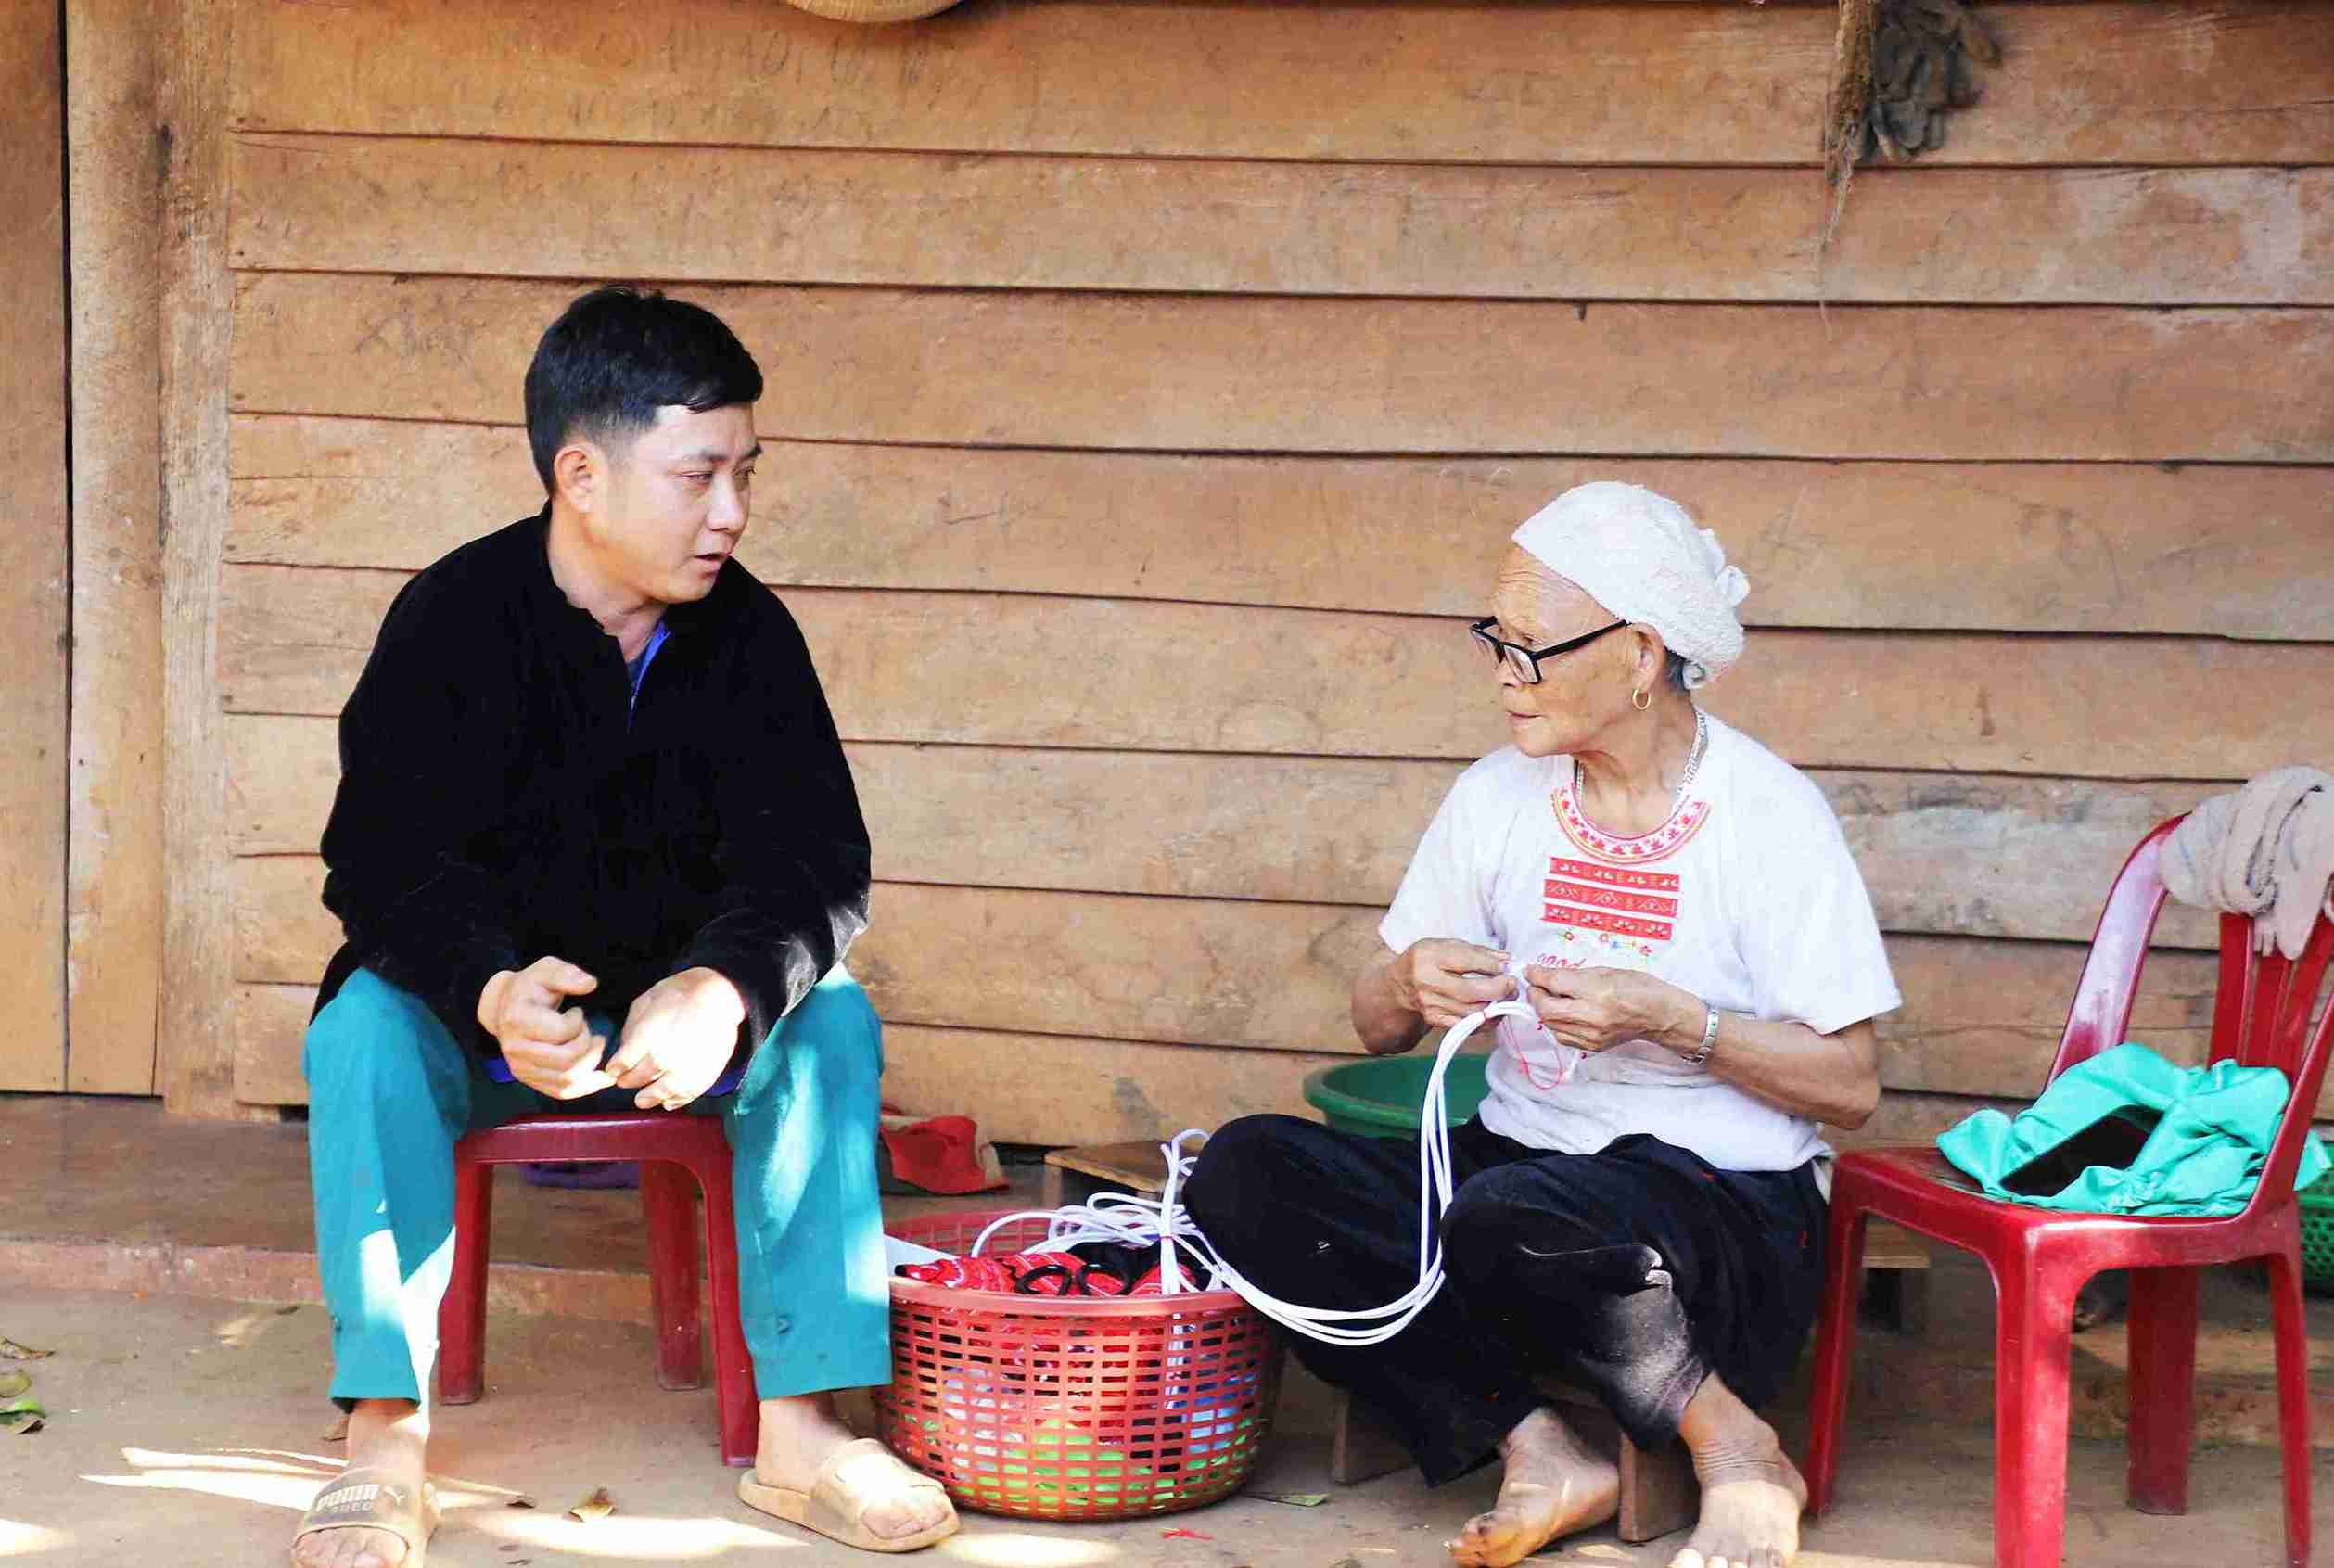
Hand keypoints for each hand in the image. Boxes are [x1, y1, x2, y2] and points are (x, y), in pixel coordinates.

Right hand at [477, 957, 610, 1098]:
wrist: (506, 1007)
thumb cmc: (531, 987)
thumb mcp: (546, 969)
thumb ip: (567, 974)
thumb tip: (589, 984)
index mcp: (517, 1020)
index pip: (561, 1032)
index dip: (578, 1023)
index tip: (577, 1013)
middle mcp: (515, 1048)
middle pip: (567, 1061)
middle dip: (588, 1046)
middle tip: (591, 1032)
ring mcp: (520, 1068)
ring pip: (567, 1080)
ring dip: (590, 1064)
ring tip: (593, 1045)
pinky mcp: (529, 1080)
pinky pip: (562, 1092)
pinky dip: (585, 1086)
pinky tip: (599, 1075)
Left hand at [605, 967, 746, 1110]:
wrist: (719, 995)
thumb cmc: (680, 993)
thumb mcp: (647, 1000)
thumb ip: (632, 1026)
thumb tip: (624, 1047)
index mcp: (647, 1038)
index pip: (623, 1063)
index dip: (616, 1068)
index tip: (614, 1070)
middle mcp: (664, 1058)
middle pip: (639, 1078)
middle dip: (629, 1081)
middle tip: (625, 1081)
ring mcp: (685, 1070)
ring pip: (661, 1092)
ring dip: (649, 1097)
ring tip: (642, 1100)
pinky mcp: (703, 1076)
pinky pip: (686, 1095)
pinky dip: (675, 1101)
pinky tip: (668, 1102)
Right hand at [1393, 939, 1516, 1029]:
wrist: (1399, 985)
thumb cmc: (1427, 961)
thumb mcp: (1445, 946)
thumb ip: (1477, 951)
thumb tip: (1506, 960)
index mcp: (1428, 956)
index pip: (1466, 961)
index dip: (1491, 964)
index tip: (1507, 965)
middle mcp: (1426, 982)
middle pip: (1470, 991)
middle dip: (1498, 988)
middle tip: (1512, 984)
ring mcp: (1430, 1004)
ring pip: (1472, 1011)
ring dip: (1496, 1006)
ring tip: (1506, 996)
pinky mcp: (1435, 1020)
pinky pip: (1467, 1025)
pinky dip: (1486, 1021)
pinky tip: (1494, 1011)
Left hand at [1523, 964, 1699, 1053]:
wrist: (1660, 1015)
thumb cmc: (1639, 988)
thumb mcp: (1606, 971)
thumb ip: (1574, 975)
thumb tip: (1547, 974)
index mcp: (1598, 992)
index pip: (1555, 983)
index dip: (1537, 975)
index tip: (1532, 971)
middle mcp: (1593, 1016)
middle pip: (1546, 1009)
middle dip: (1535, 995)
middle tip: (1537, 986)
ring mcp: (1592, 1035)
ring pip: (1550, 1025)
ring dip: (1544, 1010)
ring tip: (1551, 998)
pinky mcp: (1592, 1046)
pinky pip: (1562, 1036)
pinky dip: (1556, 1024)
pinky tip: (1564, 1013)